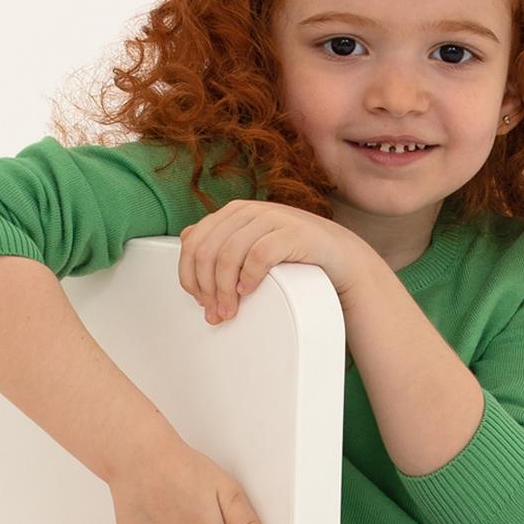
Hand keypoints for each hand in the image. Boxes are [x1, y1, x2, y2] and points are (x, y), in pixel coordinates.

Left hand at [177, 199, 374, 320]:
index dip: (190, 276)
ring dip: (225, 290)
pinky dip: (249, 277)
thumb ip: (221, 239)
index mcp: (232, 212)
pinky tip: (249, 291)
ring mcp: (270, 218)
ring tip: (230, 311)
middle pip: (207, 251)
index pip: (193, 242)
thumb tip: (186, 241)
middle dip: (207, 288)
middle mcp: (248, 210)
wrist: (337, 254)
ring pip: (229, 255)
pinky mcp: (292, 232)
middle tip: (215, 313)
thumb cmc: (290, 254)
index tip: (200, 301)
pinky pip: (259, 255)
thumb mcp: (250, 242)